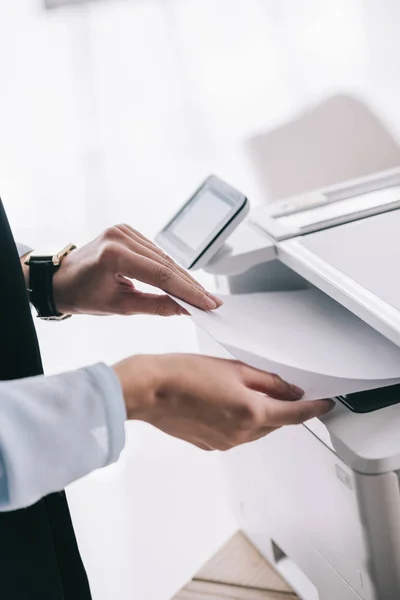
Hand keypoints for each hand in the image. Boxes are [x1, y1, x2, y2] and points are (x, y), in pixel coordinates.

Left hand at [52, 224, 221, 315]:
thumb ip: (156, 306)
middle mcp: (120, 236)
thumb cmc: (82, 296)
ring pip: (164, 257)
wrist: (60, 280)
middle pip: (166, 264)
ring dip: (183, 277)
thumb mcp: (120, 307)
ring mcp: (123, 230)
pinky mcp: (126, 230)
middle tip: (212, 302)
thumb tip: (186, 309)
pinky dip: (169, 267)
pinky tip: (184, 281)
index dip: (188, 291)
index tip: (208, 304)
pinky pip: (155, 251)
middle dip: (190, 285)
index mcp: (114, 255)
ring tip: (202, 296)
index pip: (161, 275)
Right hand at [113, 354, 334, 449]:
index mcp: (251, 413)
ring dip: (261, 414)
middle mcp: (241, 434)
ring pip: (257, 430)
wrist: (149, 390)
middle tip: (284, 389)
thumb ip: (268, 381)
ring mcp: (225, 443)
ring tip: (246, 390)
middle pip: (276, 423)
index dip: (314, 409)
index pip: (295, 415)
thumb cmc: (184, 374)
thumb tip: (289, 389)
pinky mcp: (210, 444)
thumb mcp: (234, 368)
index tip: (325, 405)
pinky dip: (241, 420)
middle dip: (283, 408)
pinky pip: (237, 434)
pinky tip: (227, 402)